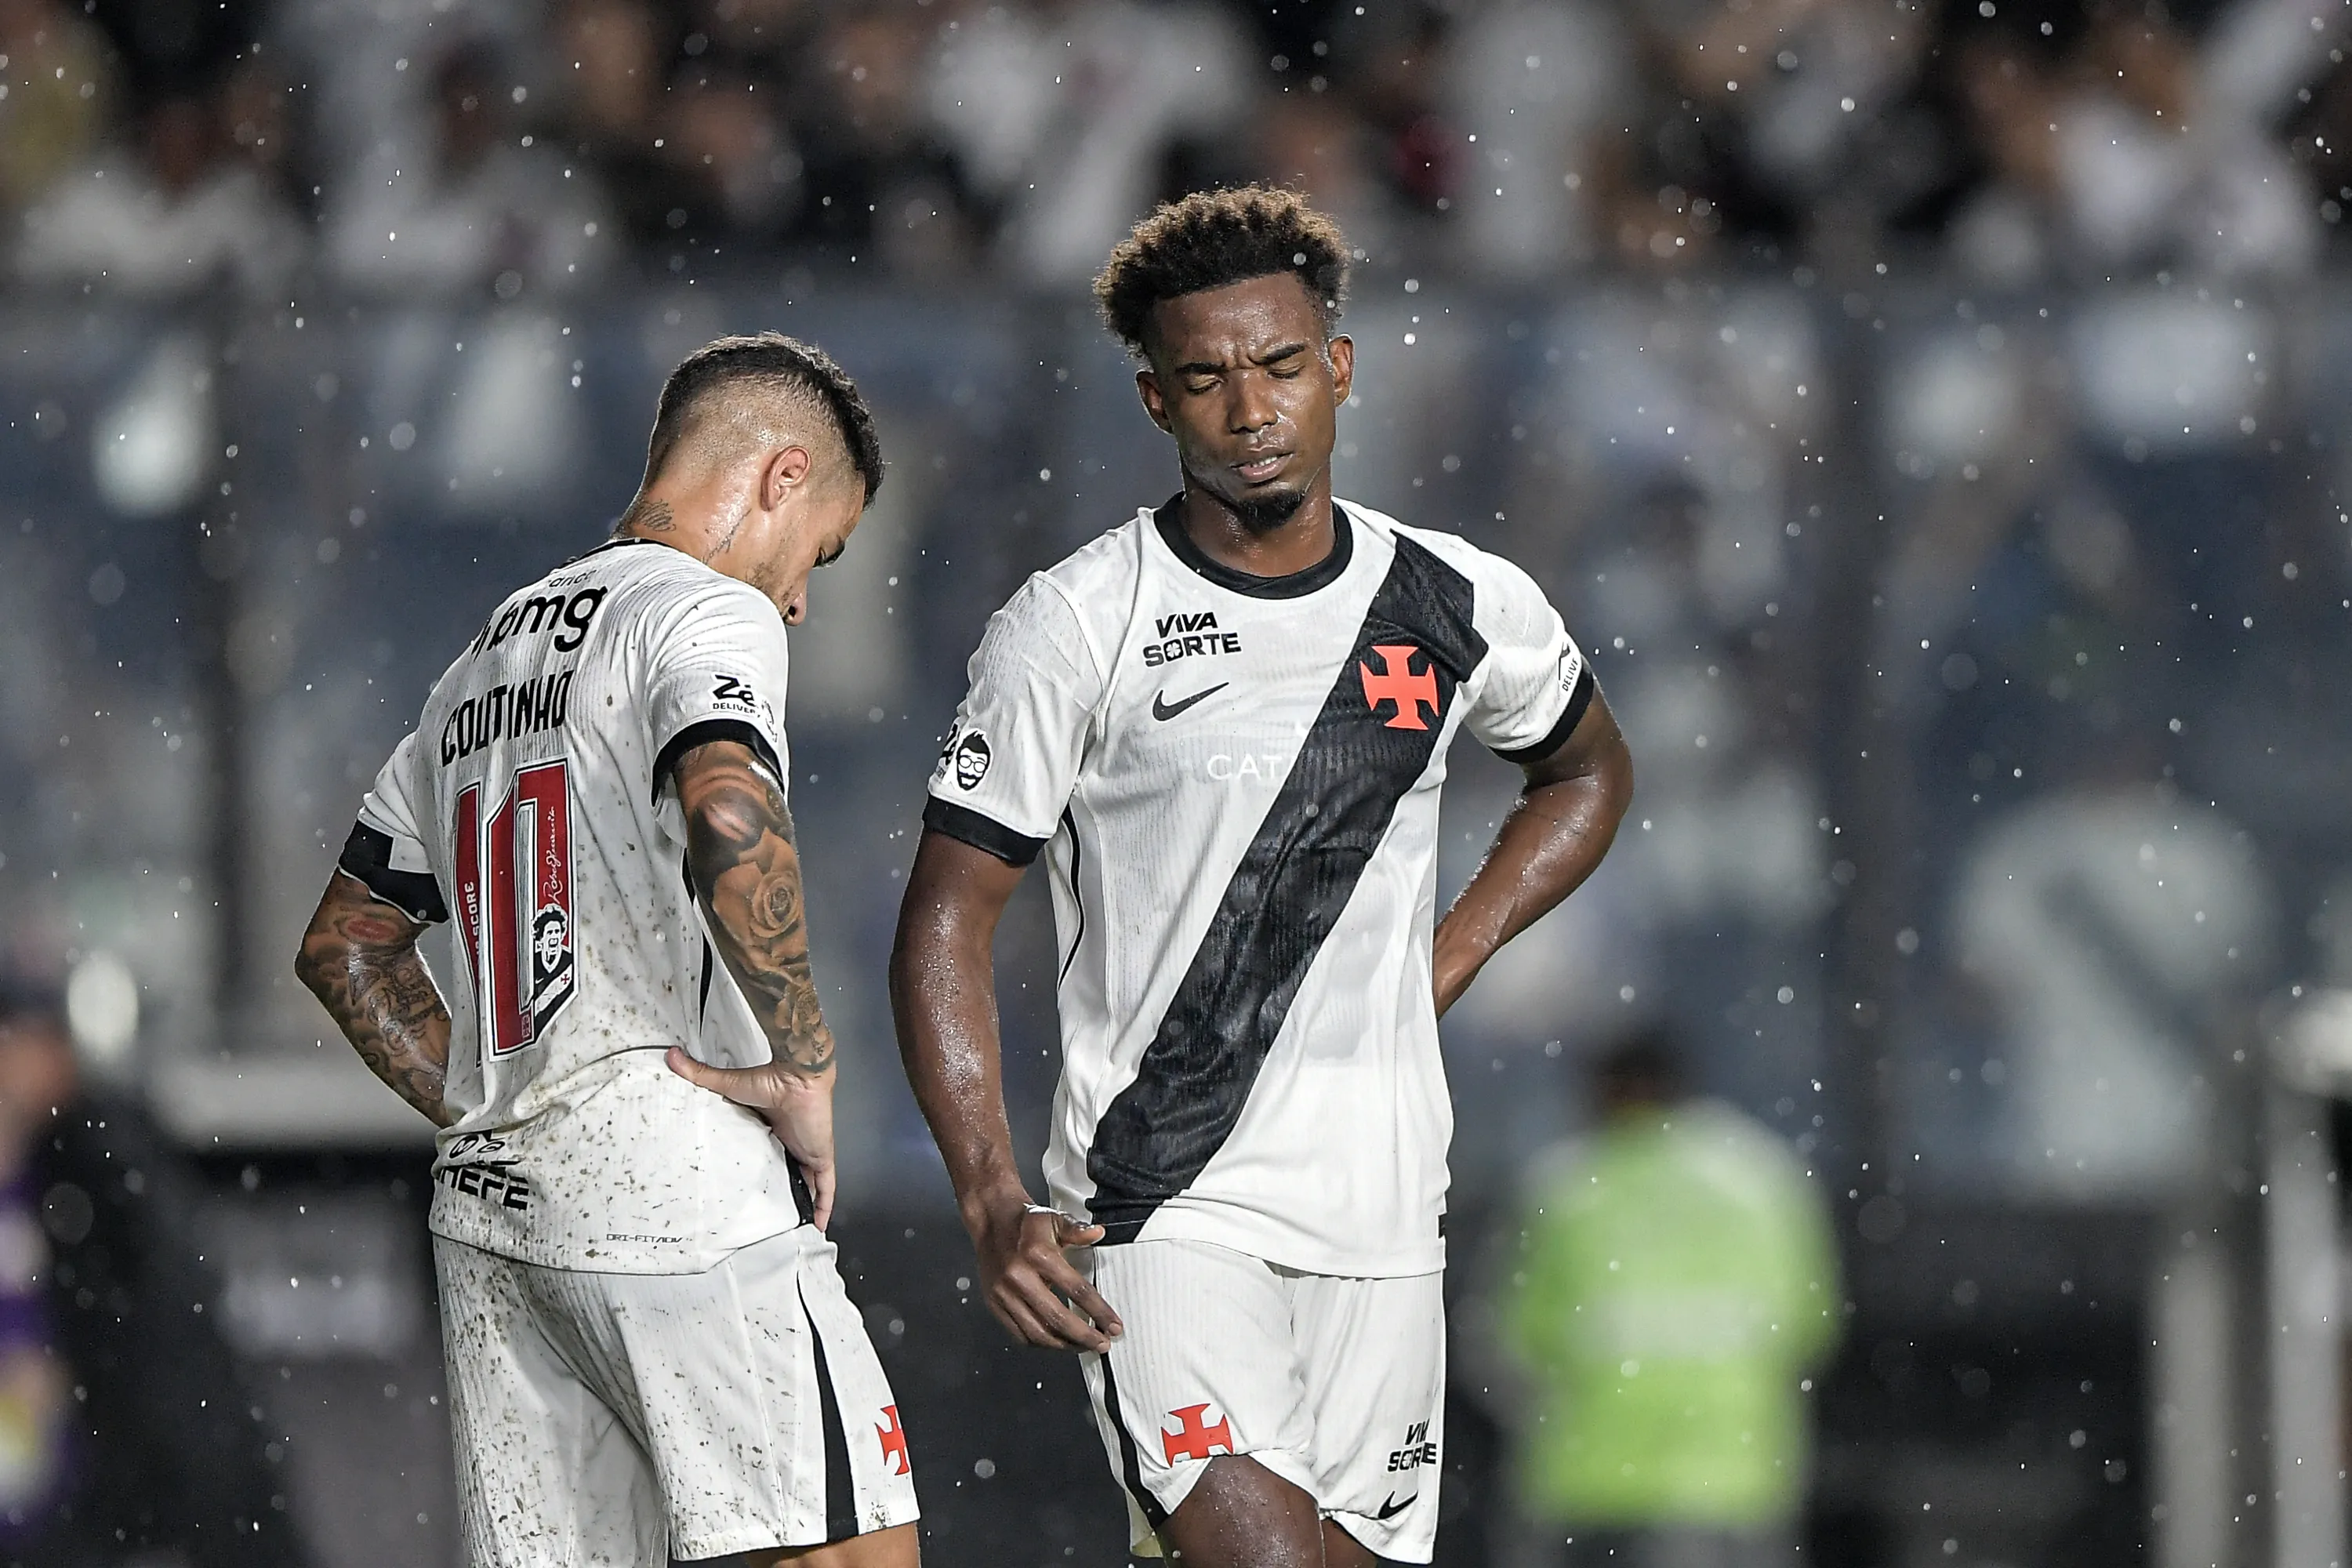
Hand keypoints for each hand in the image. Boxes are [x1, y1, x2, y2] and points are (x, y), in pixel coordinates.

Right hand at [667, 1047, 837, 1228]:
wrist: (797, 1076)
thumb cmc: (768, 1080)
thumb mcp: (727, 1086)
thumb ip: (700, 1076)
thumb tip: (671, 1056)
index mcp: (772, 1130)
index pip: (768, 1157)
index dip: (762, 1174)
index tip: (748, 1193)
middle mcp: (791, 1143)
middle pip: (788, 1175)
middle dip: (781, 1195)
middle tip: (767, 1219)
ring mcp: (808, 1152)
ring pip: (809, 1186)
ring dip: (804, 1205)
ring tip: (792, 1229)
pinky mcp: (821, 1158)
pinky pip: (826, 1187)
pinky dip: (824, 1206)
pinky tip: (819, 1225)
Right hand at [966, 1187, 1123, 1352]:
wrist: (991, 1220)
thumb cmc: (1024, 1222)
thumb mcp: (1055, 1218)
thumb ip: (1077, 1229)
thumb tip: (1097, 1233)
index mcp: (1037, 1254)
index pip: (1077, 1290)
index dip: (1099, 1311)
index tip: (1113, 1325)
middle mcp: (1018, 1276)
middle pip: (1057, 1318)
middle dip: (1084, 1337)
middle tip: (1102, 1343)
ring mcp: (1004, 1293)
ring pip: (1037, 1333)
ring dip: (1064, 1345)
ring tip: (1082, 1346)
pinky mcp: (995, 1304)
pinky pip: (1019, 1334)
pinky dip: (1040, 1343)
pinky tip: (1056, 1341)